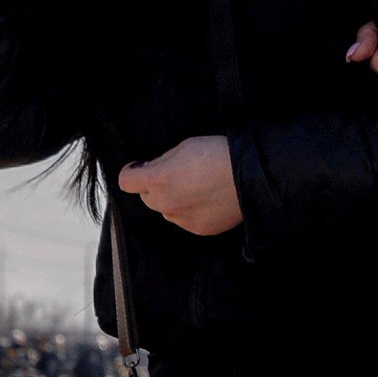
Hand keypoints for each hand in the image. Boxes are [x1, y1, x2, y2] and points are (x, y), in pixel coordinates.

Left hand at [116, 136, 241, 237]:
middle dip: (156, 187)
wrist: (251, 178)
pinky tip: (208, 200)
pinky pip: (186, 220)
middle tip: (177, 176)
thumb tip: (153, 169)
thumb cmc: (219, 155)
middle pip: (147, 198)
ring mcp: (181, 220)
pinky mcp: (198, 229)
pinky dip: (192, 211)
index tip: (140, 169)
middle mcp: (165, 203)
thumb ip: (162, 161)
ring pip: (167, 210)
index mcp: (158, 180)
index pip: (126, 182)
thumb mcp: (184, 146)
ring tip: (198, 188)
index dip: (132, 173)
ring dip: (174, 201)